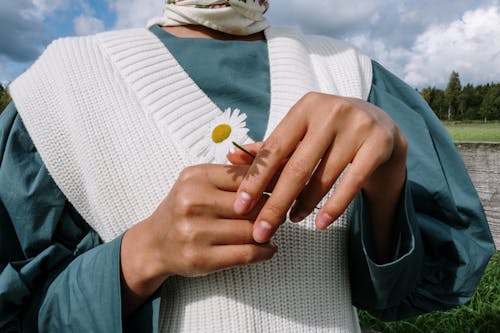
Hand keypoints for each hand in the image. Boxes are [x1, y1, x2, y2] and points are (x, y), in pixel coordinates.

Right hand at [120, 164, 276, 314]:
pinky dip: (264, 251)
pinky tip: (268, 247)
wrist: (154, 244)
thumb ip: (231, 174)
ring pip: (252, 230)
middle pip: (253, 205)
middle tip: (278, 212)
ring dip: (269, 231)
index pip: (247, 177)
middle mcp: (193, 203)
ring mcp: (195, 232)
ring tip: (272, 229)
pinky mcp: (201, 259)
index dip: (271, 184)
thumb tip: (276, 170)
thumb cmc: (184, 209)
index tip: (282, 188)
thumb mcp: (199, 182)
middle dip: (272, 210)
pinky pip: (246, 254)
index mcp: (196, 178)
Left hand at [229, 92, 406, 247]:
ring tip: (291, 220)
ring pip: (323, 177)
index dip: (255, 179)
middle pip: (296, 167)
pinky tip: (320, 223)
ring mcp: (357, 126)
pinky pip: (352, 183)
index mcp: (304, 108)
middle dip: (275, 203)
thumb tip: (232, 157)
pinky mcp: (378, 144)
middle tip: (261, 230)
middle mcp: (330, 112)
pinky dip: (334, 207)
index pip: (274, 149)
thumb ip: (269, 147)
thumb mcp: (300, 133)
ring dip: (304, 205)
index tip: (240, 206)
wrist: (382, 126)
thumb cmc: (330, 132)